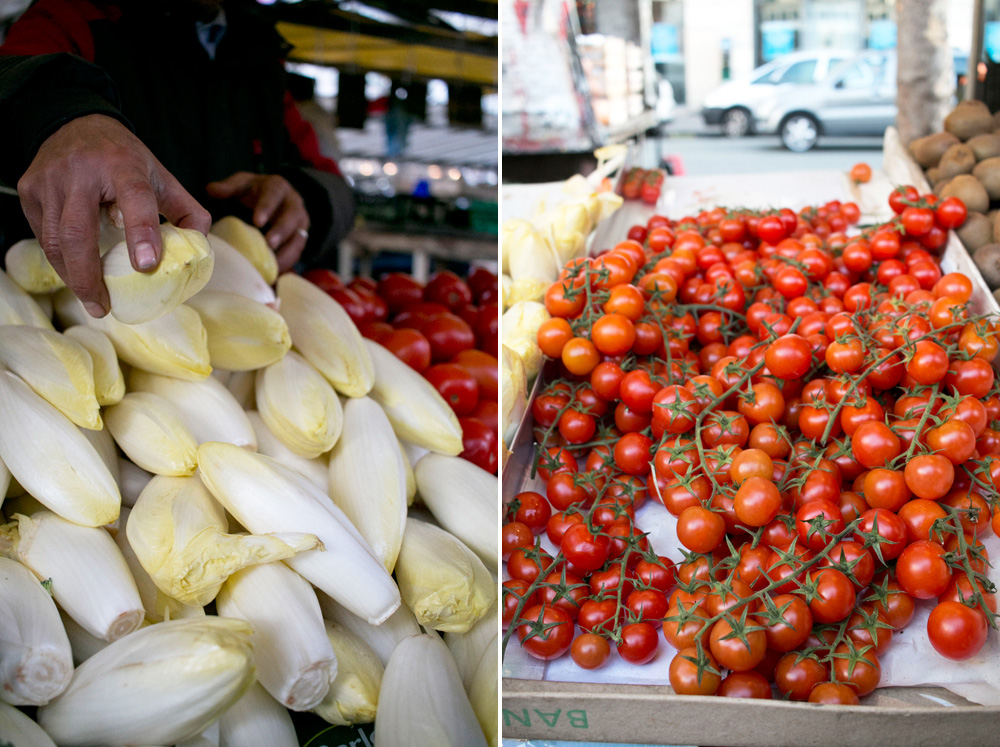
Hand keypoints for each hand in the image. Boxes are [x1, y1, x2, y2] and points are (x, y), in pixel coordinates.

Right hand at [17, 114, 210, 317]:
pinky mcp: (30, 190)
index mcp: (124, 164)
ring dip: (71, 276)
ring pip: (54, 240)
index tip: (146, 265)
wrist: (76, 123)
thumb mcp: (162, 177)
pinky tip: (75, 274)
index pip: (135, 197)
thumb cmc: (125, 160)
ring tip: (92, 299)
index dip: (141, 232)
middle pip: (78, 232)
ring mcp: (50, 180)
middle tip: (104, 306)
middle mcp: (82, 170)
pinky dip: (59, 261)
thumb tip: (199, 251)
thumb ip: (188, 213)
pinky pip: (41, 235)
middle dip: (89, 277)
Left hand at [206, 172, 309, 271]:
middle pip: (292, 217)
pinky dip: (287, 263)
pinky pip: (296, 252)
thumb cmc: (252, 192)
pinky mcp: (300, 239)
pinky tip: (275, 273)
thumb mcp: (240, 185)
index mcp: (278, 187)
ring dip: (287, 252)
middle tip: (269, 244)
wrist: (272, 200)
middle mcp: (294, 204)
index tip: (257, 221)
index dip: (267, 208)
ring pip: (298, 237)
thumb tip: (211, 190)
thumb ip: (228, 187)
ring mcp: (300, 223)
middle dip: (281, 231)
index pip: (274, 194)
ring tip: (274, 265)